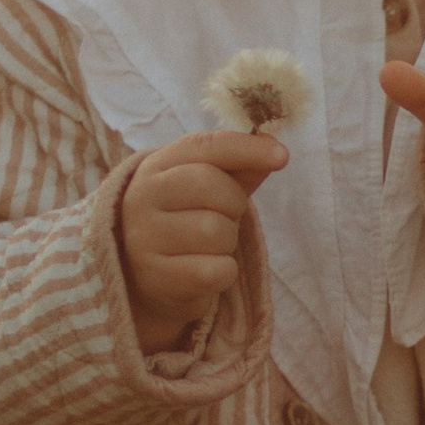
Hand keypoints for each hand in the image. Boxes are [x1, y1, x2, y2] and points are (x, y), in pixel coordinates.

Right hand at [118, 130, 284, 349]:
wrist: (148, 278)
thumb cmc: (187, 222)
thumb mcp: (210, 189)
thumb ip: (239, 168)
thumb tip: (275, 149)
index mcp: (157, 167)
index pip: (205, 147)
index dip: (247, 148)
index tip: (282, 156)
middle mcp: (142, 198)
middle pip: (213, 188)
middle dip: (233, 205)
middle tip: (224, 218)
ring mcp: (143, 239)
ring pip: (216, 232)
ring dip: (227, 243)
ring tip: (209, 247)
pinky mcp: (156, 278)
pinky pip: (216, 270)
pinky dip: (224, 272)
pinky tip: (206, 271)